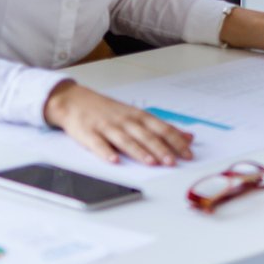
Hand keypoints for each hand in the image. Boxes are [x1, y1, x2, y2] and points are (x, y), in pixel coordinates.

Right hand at [44, 81, 194, 166]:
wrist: (75, 101)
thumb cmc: (110, 111)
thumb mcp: (138, 115)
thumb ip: (162, 127)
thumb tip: (188, 137)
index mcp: (139, 116)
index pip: (162, 129)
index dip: (176, 141)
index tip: (188, 153)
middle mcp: (126, 120)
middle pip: (146, 136)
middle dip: (161, 149)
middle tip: (173, 162)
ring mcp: (107, 127)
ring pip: (126, 140)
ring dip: (139, 152)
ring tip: (151, 163)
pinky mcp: (89, 133)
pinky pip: (98, 144)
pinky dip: (106, 152)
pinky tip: (114, 161)